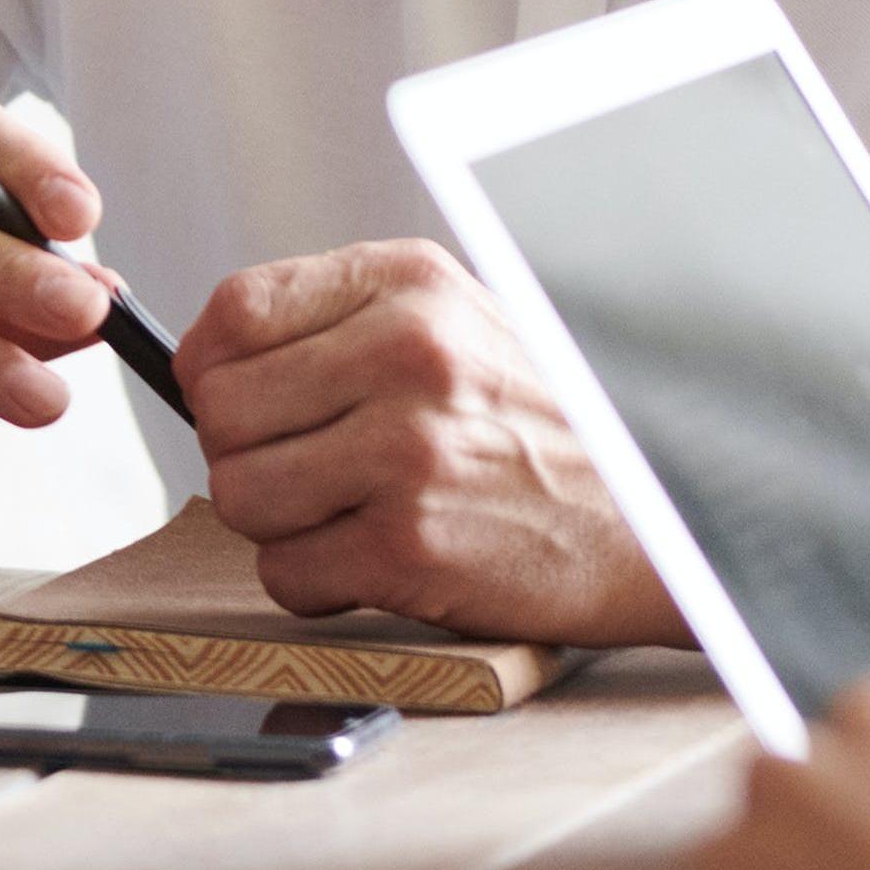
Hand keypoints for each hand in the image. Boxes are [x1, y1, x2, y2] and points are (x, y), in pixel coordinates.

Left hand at [177, 238, 675, 639]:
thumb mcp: (459, 323)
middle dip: (244, 452)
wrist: (659, 519)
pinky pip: (285, 573)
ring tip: (345, 515)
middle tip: (303, 470)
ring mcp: (408, 451)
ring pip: (238, 494)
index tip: (233, 398)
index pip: (236, 309)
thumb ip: (343, 324)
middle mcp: (407, 354)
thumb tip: (210, 360)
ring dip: (277, 523)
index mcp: (410, 285)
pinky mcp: (410, 546)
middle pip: (221, 410)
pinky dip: (315, 584)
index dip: (212, 366)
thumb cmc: (548, 427)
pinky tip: (373, 563)